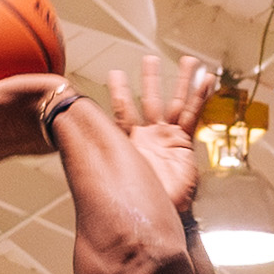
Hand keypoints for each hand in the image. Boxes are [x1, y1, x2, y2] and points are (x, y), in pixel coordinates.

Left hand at [110, 57, 208, 214]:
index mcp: (128, 142)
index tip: (116, 73)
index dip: (119, 92)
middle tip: (149, 59)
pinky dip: (200, 97)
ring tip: (189, 61)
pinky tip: (206, 79)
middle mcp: (148, 137)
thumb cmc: (135, 199)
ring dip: (182, 81)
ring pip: (176, 103)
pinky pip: (194, 116)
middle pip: (150, 100)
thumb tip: (66, 135)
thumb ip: (97, 152)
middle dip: (151, 79)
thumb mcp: (112, 169)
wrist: (160, 214)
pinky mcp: (185, 145)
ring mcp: (168, 139)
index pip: (122, 111)